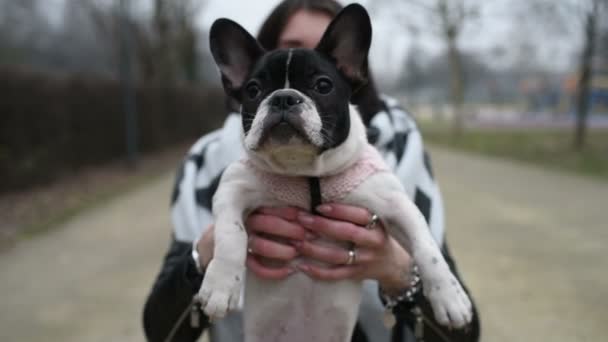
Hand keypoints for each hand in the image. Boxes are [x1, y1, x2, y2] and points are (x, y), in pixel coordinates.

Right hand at [196, 207, 310, 279]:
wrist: (213, 246)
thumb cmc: (248, 227)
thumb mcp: (258, 213)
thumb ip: (276, 212)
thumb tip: (307, 211)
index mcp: (249, 209)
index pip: (268, 208)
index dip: (287, 212)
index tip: (304, 217)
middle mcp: (243, 224)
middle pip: (265, 224)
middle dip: (288, 229)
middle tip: (305, 236)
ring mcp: (239, 243)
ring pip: (260, 245)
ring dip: (280, 250)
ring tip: (296, 253)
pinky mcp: (239, 262)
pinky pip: (255, 267)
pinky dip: (273, 271)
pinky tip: (288, 271)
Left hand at [296, 203, 412, 292]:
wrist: (395, 264)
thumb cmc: (377, 234)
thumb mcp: (375, 220)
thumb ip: (355, 211)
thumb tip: (323, 195)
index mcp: (378, 224)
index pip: (359, 215)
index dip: (339, 210)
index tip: (319, 206)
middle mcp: (373, 242)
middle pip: (347, 233)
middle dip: (322, 226)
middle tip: (302, 219)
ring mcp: (365, 260)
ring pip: (338, 255)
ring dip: (315, 249)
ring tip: (296, 242)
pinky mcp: (357, 274)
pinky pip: (336, 275)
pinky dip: (318, 272)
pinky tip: (302, 266)